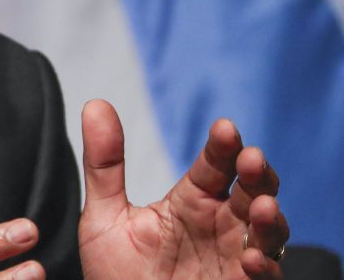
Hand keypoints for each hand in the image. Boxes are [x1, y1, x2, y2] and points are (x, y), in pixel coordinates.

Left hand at [78, 100, 288, 278]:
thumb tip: (95, 104)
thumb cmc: (117, 275)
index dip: (223, 146)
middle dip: (257, 173)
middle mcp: (219, 225)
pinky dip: (262, 265)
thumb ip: (104, 164)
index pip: (214, 165)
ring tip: (260, 205)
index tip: (224, 128)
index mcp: (191, 201)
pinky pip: (264, 276)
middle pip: (252, 190)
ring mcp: (233, 258)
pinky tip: (250, 257)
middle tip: (250, 158)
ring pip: (268, 231)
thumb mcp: (104, 217)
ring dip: (270, 217)